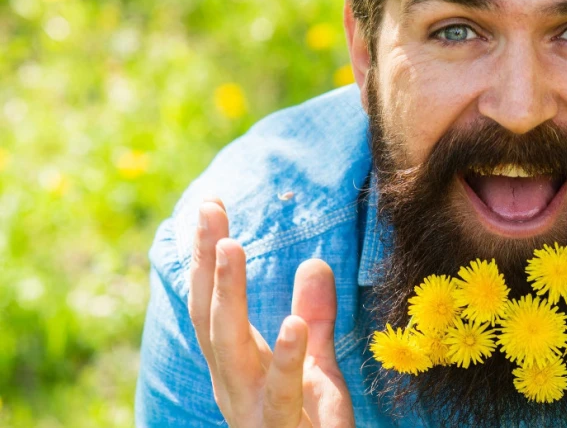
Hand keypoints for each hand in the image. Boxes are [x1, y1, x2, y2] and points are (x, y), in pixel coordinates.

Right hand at [188, 198, 354, 426]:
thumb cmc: (310, 427)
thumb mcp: (316, 365)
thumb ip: (316, 318)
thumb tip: (315, 262)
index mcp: (236, 365)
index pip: (213, 302)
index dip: (205, 256)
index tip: (208, 205)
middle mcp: (233, 382)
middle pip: (210, 314)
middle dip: (205, 262)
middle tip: (208, 212)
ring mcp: (250, 406)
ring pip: (229, 346)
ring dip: (227, 296)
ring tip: (231, 248)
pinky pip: (280, 393)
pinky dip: (286, 358)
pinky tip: (292, 324)